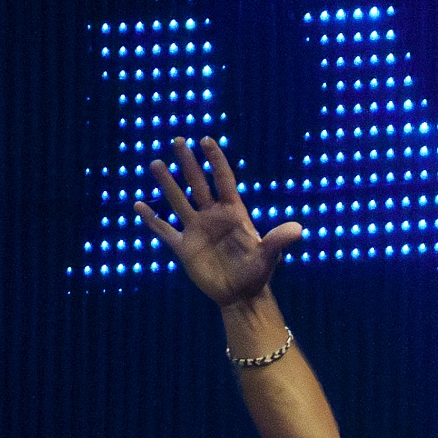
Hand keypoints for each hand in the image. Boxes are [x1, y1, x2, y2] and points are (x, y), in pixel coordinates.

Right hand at [133, 138, 303, 308]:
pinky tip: (138, 206)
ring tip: (155, 164)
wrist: (241, 296)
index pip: (223, 179)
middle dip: (188, 163)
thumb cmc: (257, 273)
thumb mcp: (269, 255)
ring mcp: (197, 230)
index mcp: (233, 212)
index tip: (206, 141)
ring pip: (179, 201)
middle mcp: (212, 216)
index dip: (215, 160)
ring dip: (167, 184)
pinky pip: (165, 231)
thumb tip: (298, 229)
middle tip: (179, 141)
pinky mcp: (185, 248)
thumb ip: (278, 240)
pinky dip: (152, 220)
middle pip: (198, 183)